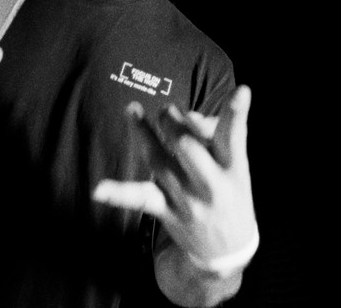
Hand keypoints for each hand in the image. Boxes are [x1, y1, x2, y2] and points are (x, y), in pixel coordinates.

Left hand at [93, 86, 256, 264]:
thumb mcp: (233, 165)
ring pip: (159, 161)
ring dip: (143, 133)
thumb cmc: (228, 191)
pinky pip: (140, 199)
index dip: (236, 113)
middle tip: (166, 110)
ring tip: (132, 109)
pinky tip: (98, 190)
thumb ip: (210, 135)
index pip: (235, 136)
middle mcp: (212, 185)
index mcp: (234, 168)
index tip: (242, 90)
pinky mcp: (167, 212)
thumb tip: (184, 116)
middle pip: (188, 146)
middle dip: (173, 123)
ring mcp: (188, 200)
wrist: (226, 250)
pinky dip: (118, 194)